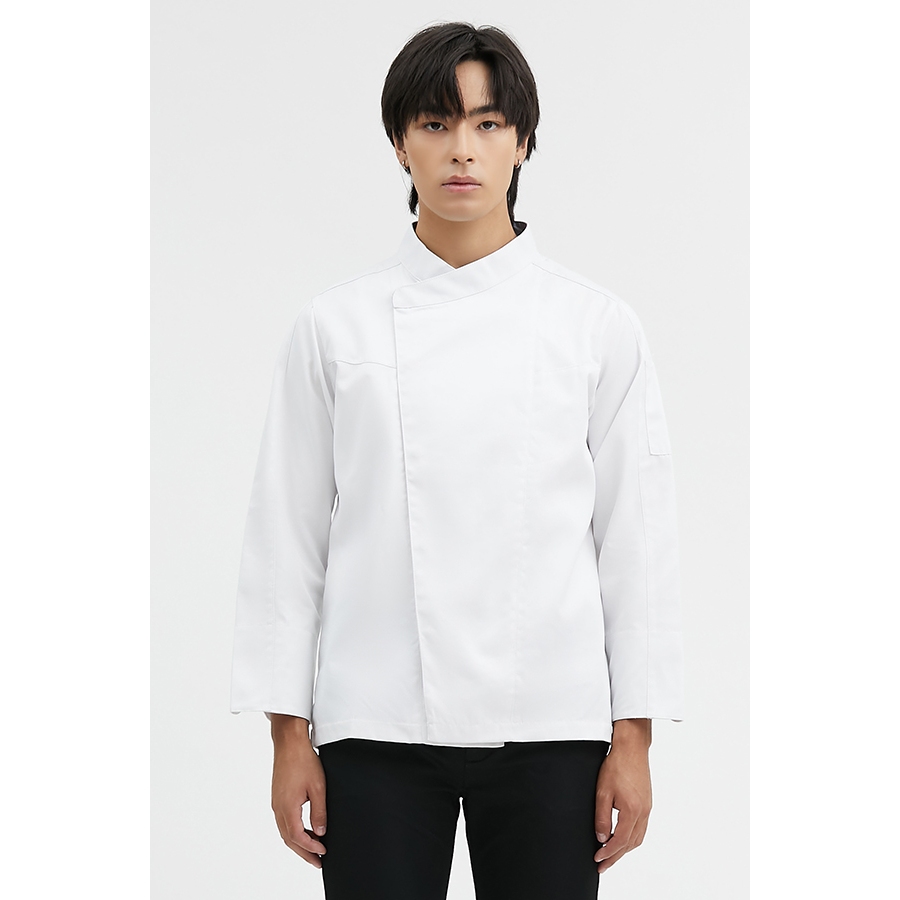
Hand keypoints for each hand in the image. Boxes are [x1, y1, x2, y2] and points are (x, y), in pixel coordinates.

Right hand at [270, 718, 327, 867]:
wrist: (289, 742)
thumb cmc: (303, 760)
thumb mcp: (318, 787)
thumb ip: (319, 812)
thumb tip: (320, 833)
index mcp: (287, 807)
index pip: (298, 837)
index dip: (311, 847)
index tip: (323, 852)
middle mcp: (278, 808)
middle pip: (289, 839)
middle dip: (303, 852)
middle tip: (317, 861)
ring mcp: (276, 803)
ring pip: (285, 831)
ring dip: (298, 843)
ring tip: (313, 849)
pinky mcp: (277, 797)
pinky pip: (284, 822)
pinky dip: (294, 831)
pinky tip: (304, 831)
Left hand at [593, 722, 651, 873]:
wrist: (632, 748)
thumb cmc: (617, 765)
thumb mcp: (602, 792)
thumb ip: (602, 817)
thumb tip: (601, 838)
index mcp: (632, 811)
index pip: (620, 841)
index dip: (607, 853)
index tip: (597, 859)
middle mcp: (643, 812)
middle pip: (630, 844)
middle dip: (616, 857)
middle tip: (602, 865)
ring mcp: (647, 808)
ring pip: (637, 838)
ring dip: (624, 849)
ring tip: (611, 855)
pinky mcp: (647, 802)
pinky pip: (641, 828)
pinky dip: (631, 838)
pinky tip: (623, 838)